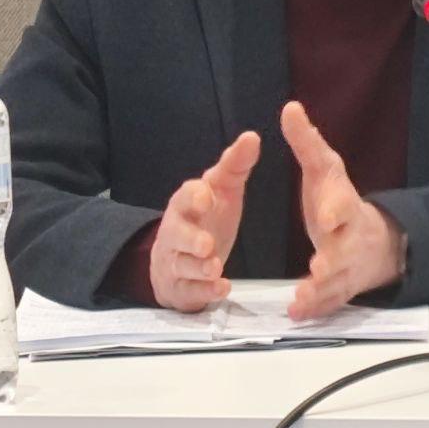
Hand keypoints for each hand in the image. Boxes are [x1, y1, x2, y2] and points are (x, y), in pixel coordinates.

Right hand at [149, 131, 260, 310]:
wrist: (177, 256)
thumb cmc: (204, 217)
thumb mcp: (221, 189)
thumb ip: (235, 165)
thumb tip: (253, 136)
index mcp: (186, 204)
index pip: (185, 196)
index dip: (194, 197)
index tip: (207, 197)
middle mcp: (176, 232)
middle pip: (177, 235)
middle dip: (191, 239)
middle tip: (207, 244)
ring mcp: (175, 262)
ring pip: (182, 266)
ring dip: (199, 268)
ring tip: (216, 268)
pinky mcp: (181, 288)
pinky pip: (190, 291)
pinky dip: (205, 291)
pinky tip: (222, 288)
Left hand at [281, 100, 405, 319]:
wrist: (373, 239)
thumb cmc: (338, 199)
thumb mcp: (324, 167)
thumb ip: (306, 142)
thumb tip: (289, 108)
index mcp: (344, 206)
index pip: (343, 206)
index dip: (336, 211)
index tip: (326, 218)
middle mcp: (348, 239)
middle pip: (344, 251)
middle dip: (332, 260)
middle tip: (318, 268)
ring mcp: (347, 268)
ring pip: (337, 282)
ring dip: (321, 291)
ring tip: (302, 297)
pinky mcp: (340, 290)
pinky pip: (330, 303)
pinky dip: (315, 309)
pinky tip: (296, 313)